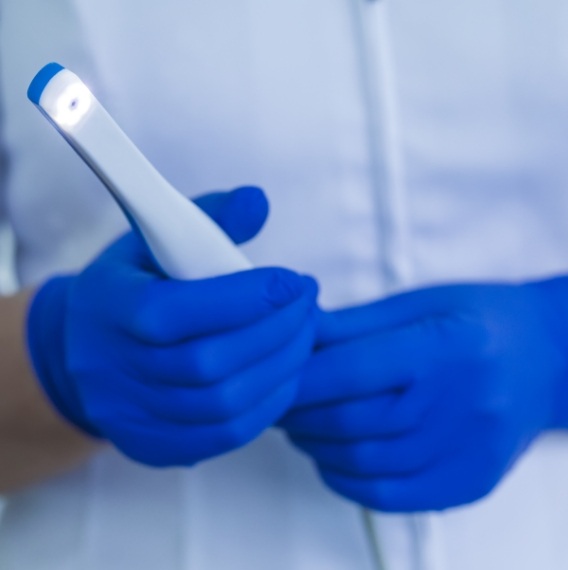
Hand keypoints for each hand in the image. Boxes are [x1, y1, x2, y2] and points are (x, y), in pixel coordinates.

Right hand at [27, 186, 318, 466]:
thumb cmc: (134, 286)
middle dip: (276, 331)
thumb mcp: (156, 239)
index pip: (175, 312)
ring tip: (305, 333)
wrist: (83, 352)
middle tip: (308, 304)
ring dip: (281, 367)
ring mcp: (132, 417)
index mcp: (108, 308)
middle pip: (208, 364)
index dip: (244, 298)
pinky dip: (269, 404)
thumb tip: (258, 201)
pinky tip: (287, 372)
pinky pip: (226, 435)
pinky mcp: (154, 446)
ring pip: (224, 404)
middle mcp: (112, 370)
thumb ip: (209, 217)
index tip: (292, 280)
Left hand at [281, 274, 567, 510]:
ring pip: (363, 463)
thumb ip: (356, 325)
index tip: (273, 374)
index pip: (351, 371)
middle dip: (299, 413)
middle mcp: (462, 404)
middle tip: (278, 400)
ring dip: (317, 446)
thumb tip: (294, 335)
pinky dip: (347, 480)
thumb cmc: (483, 320)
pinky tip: (334, 457)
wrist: (552, 360)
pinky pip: (390, 496)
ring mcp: (469, 451)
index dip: (300, 378)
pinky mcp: (469, 483)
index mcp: (447, 347)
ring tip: (302, 425)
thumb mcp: (422, 303)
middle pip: (351, 421)